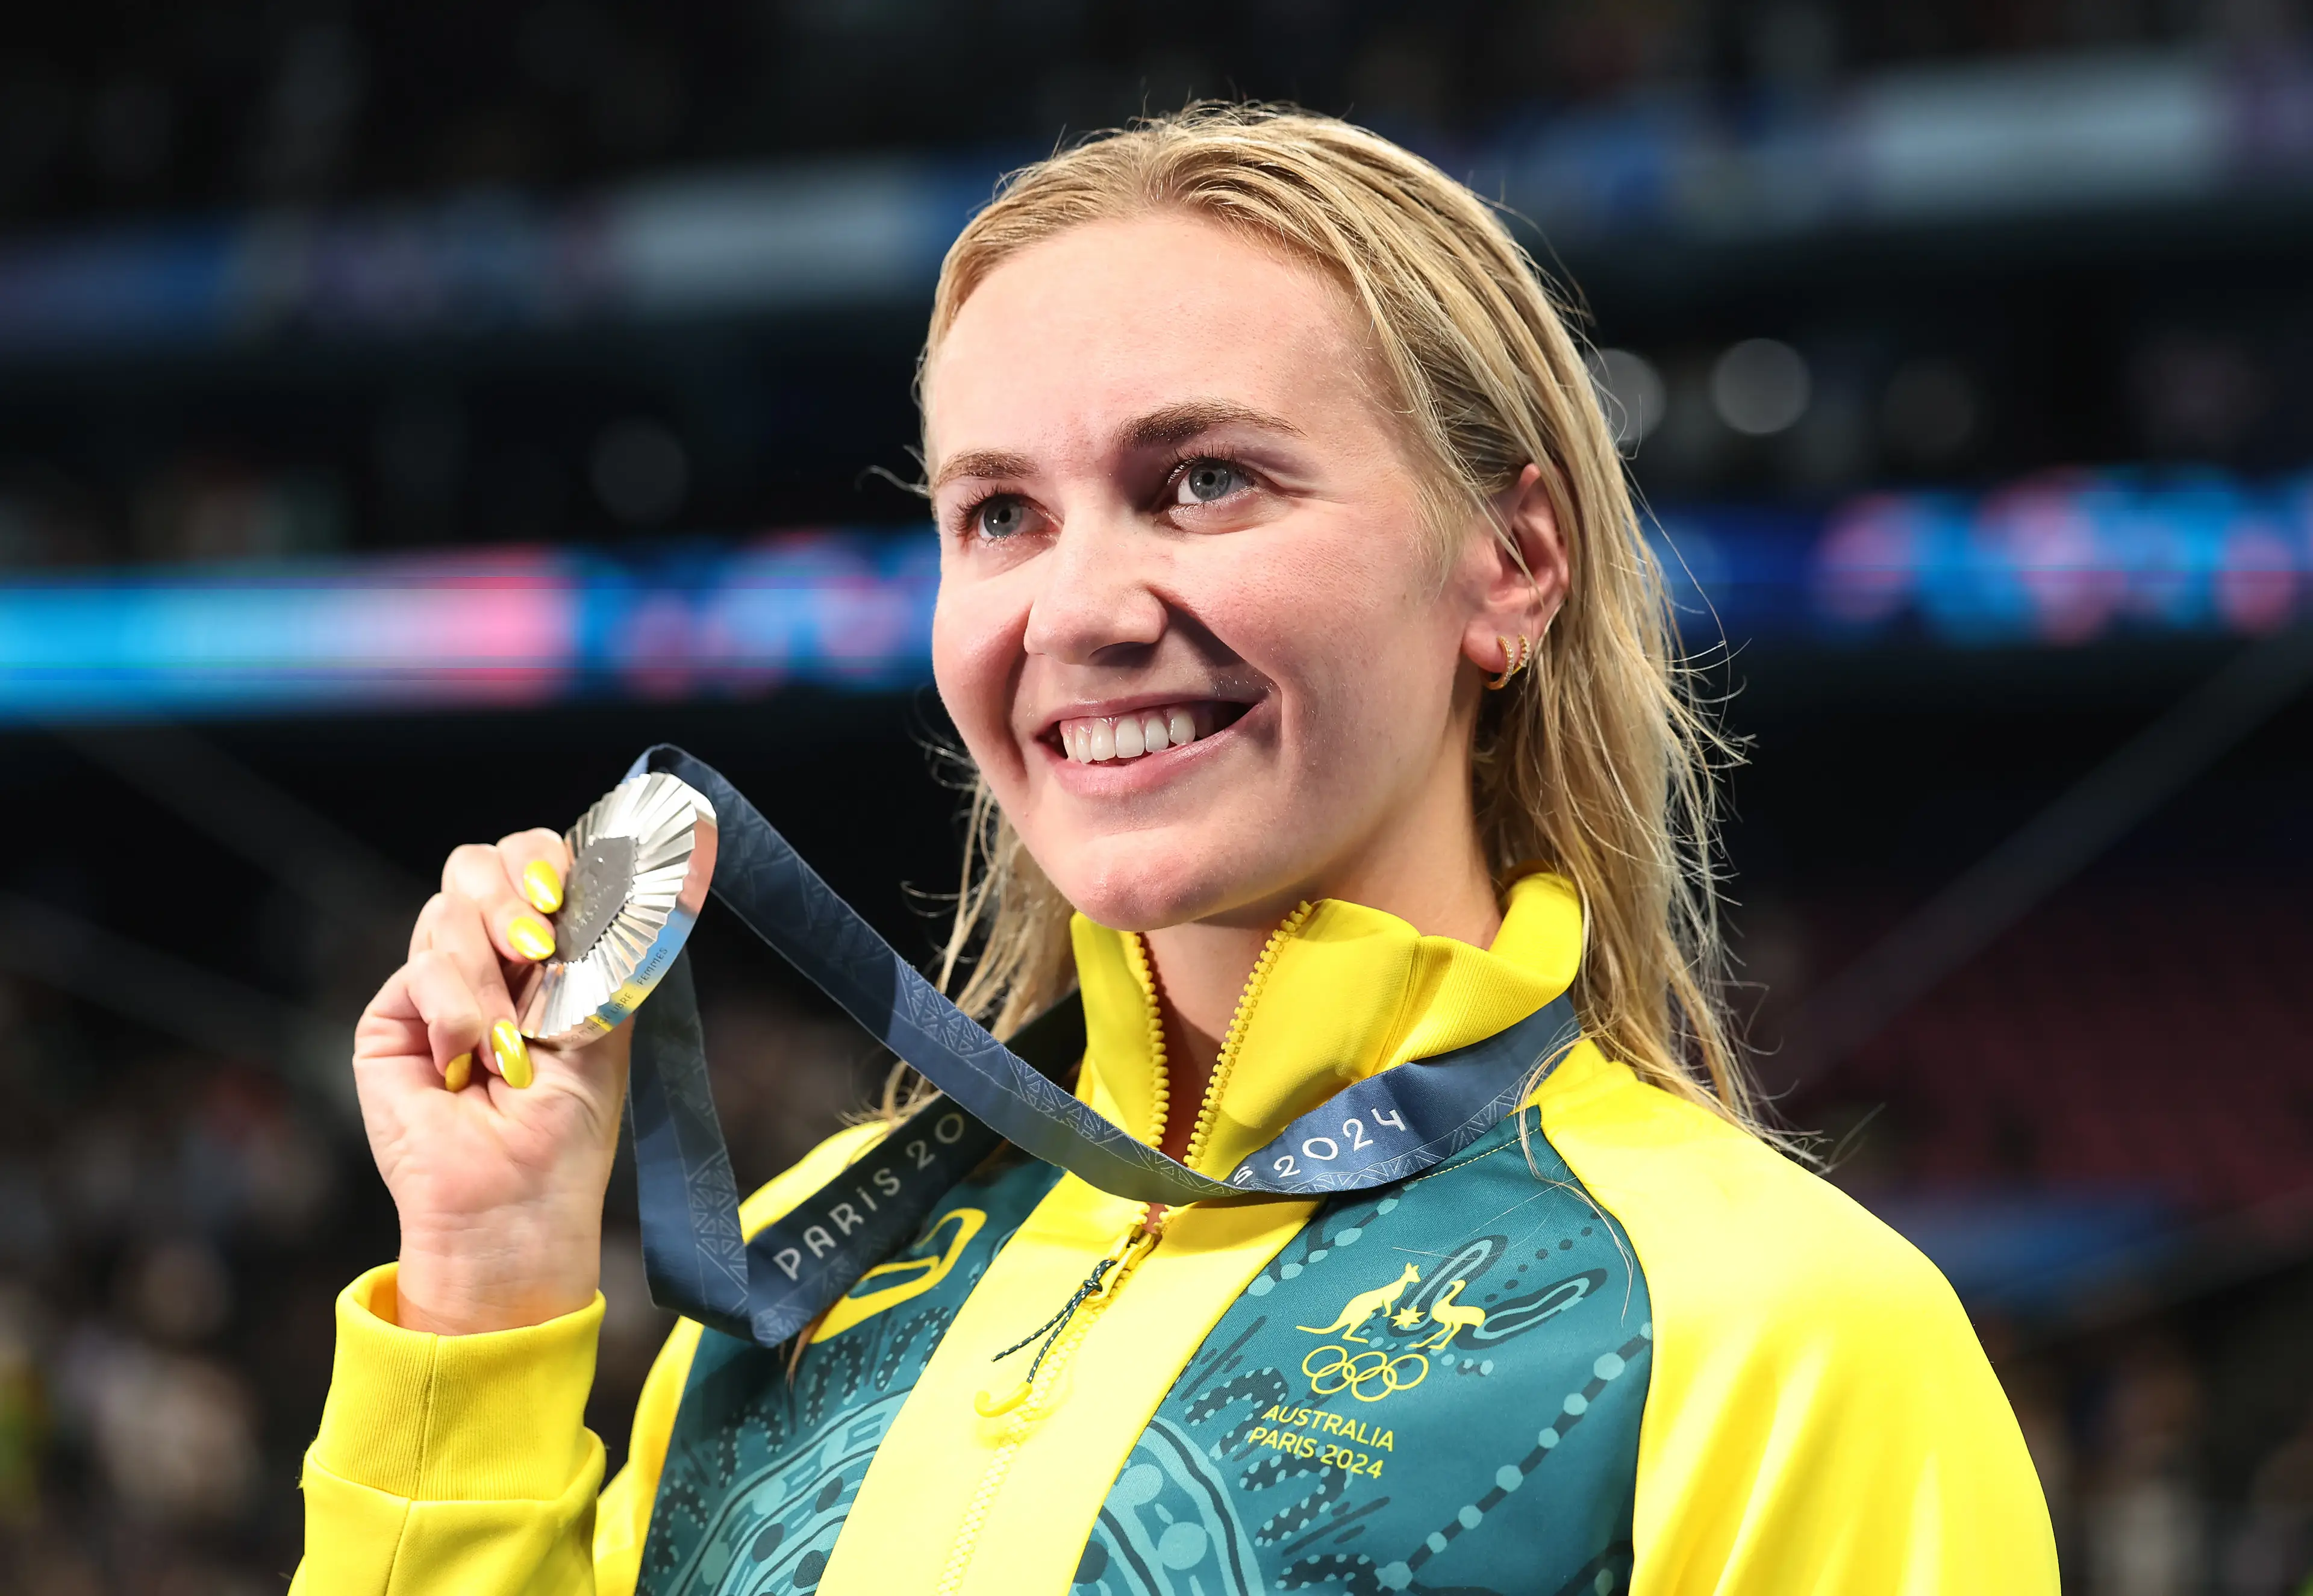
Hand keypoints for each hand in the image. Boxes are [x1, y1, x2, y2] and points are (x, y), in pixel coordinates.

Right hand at [352, 831, 629, 1334]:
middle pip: (478, 863)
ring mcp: (435, 983)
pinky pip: (422, 965)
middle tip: (538, 949)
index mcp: (545, 951)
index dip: (545, 859)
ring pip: (449, 909)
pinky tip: (469, 1058)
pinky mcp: (392, 1015)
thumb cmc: (567, 1124)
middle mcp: (488, 958)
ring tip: (507, 1046)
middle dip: (513, 896)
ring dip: (491, 977)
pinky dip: (457, 1009)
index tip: (564, 892)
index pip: (534, 860)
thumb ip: (593, 944)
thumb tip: (597, 871)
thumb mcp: (600, 1019)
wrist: (516, 1197)